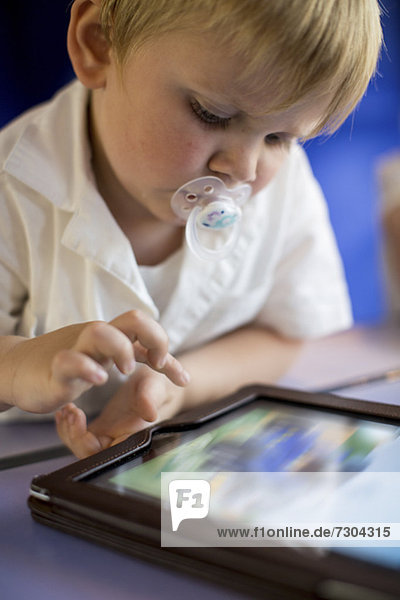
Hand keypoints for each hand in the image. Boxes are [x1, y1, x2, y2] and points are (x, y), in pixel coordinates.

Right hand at [7, 310, 188, 413]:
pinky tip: (98, 380)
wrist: (18, 369)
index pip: (146, 332)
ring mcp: (75, 349)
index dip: (168, 352)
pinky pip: (70, 360)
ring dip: (121, 349)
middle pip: (132, 319)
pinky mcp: (55, 368)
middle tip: (155, 364)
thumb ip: (133, 357)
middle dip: (154, 337)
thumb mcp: (104, 360)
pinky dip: (86, 368)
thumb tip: (166, 364)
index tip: (181, 379)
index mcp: (110, 336)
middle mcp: (96, 338)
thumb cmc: (65, 365)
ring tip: (124, 370)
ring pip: (100, 331)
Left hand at [55, 364, 185, 457]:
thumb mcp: (154, 386)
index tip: (79, 418)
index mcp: (134, 439)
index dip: (86, 443)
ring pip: (82, 447)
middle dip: (73, 436)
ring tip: (66, 408)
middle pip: (89, 454)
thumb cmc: (158, 385)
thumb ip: (150, 399)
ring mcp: (109, 438)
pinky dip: (69, 425)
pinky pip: (81, 437)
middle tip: (70, 411)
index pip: (106, 455)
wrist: (154, 382)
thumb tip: (150, 414)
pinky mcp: (101, 431)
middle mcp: (119, 443)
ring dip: (69, 430)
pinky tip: (65, 410)